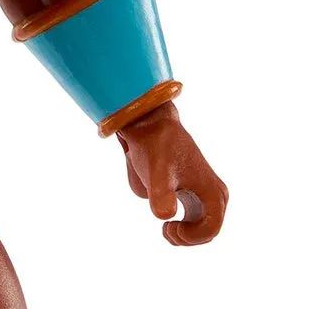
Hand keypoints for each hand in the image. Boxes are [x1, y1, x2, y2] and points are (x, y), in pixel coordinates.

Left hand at [117, 101, 227, 245]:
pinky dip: (174, 218)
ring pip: (197, 226)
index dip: (190, 237)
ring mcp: (201, 193)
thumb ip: (161, 194)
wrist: (146, 124)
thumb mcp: (157, 171)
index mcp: (213, 192)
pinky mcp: (187, 190)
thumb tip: (164, 217)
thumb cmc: (155, 146)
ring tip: (165, 226)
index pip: (210, 230)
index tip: (168, 227)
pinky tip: (160, 204)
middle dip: (186, 237)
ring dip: (181, 231)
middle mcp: (212, 194)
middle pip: (206, 231)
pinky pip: (186, 215)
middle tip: (165, 230)